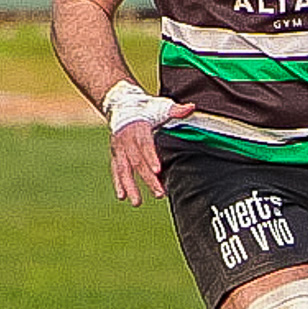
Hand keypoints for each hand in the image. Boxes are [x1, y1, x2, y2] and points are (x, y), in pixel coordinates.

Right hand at [101, 81, 193, 205]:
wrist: (123, 105)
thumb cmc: (147, 108)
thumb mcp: (161, 106)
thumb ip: (176, 110)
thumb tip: (191, 107)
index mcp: (138, 128)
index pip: (145, 144)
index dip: (150, 157)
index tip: (158, 170)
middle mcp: (126, 140)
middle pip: (136, 162)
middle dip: (147, 179)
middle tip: (159, 194)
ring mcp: (119, 149)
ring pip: (123, 170)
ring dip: (130, 187)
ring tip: (136, 203)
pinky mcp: (116, 155)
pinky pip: (116, 170)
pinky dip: (118, 183)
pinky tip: (122, 197)